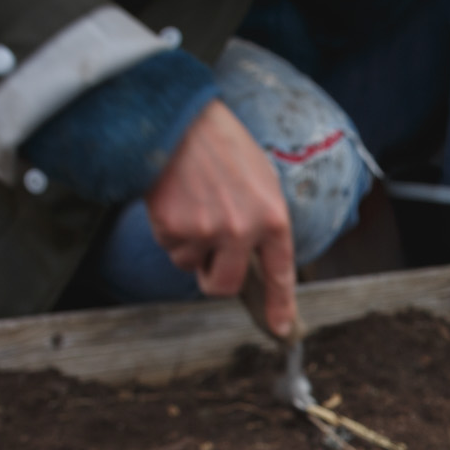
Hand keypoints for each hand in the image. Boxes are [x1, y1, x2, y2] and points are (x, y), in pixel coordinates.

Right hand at [146, 100, 296, 336]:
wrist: (179, 120)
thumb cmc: (222, 146)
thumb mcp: (262, 180)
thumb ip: (264, 222)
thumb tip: (257, 260)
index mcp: (272, 218)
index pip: (280, 272)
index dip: (281, 305)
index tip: (281, 329)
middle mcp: (243, 230)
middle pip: (224, 286)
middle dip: (212, 278)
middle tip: (207, 257)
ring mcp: (207, 231)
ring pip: (189, 265)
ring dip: (187, 245)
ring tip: (191, 204)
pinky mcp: (173, 227)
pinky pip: (169, 246)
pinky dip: (168, 229)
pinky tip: (174, 198)